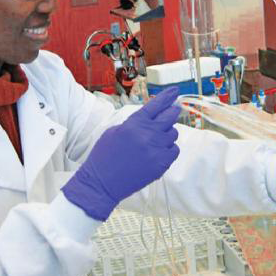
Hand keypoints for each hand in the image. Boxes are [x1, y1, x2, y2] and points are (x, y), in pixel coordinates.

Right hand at [60, 99, 184, 220]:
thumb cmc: (104, 157)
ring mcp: (156, 149)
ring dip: (166, 135)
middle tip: (172, 112)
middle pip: (171, 116)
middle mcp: (147, 134)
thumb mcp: (114, 132)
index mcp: (134, 124)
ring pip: (173, 134)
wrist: (101, 184)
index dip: (167, 96)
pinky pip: (174, 150)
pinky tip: (155, 154)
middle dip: (172, 112)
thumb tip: (153, 117)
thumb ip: (135, 123)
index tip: (175, 91)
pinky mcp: (162, 164)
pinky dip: (168, 150)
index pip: (156, 104)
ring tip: (153, 142)